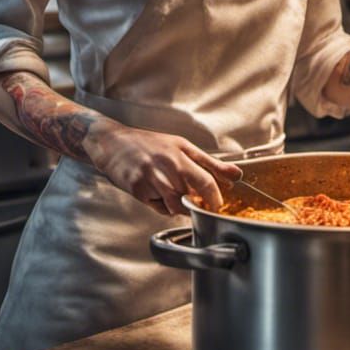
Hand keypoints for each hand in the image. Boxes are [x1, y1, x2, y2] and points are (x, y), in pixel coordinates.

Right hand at [87, 126, 241, 215]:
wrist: (113, 143)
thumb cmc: (150, 144)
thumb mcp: (182, 146)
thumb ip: (210, 163)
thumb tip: (236, 176)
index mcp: (180, 153)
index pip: (205, 180)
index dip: (215, 198)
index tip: (218, 206)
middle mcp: (166, 165)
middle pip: (189, 196)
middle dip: (194, 203)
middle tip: (192, 200)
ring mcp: (150, 178)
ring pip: (174, 205)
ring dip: (176, 206)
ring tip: (170, 192)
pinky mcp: (137, 189)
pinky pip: (157, 206)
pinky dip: (161, 205)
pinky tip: (155, 192)